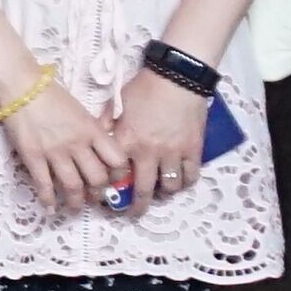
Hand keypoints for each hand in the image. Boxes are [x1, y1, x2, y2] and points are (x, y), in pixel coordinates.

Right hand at [0, 78, 128, 213]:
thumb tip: (98, 151)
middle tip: (93, 197)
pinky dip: (48, 200)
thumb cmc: (51, 95)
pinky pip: (44, 185)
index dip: (119, 174)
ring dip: (76, 202)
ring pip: (73, 187)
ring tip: (74, 207)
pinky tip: (50, 208)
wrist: (21, 87)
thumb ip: (92, 131)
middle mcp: (77, 144)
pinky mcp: (33, 157)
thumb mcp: (81, 111)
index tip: (114, 179)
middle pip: (97, 178)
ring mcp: (55, 152)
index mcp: (92, 130)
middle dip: (98, 193)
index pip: (117, 159)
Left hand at [110, 71, 214, 206]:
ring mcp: (173, 153)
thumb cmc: (144, 88)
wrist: (177, 77)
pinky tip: (179, 182)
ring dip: (162, 194)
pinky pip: (190, 176)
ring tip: (159, 194)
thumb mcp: (117, 104)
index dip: (110, 188)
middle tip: (133, 213)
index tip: (107, 195)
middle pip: (143, 190)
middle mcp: (149, 152)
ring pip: (168, 187)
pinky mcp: (193, 150)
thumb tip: (96, 137)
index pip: (115, 175)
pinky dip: (184, 183)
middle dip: (137, 206)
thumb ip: (106, 124)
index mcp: (127, 141)